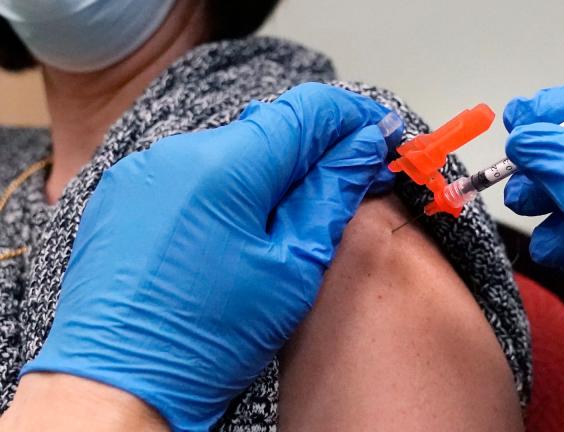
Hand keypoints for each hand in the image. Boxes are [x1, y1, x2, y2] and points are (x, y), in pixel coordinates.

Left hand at [21, 83, 396, 430]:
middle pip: (268, 128)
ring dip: (268, 171)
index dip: (352, 117)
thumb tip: (362, 147)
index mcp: (224, 166)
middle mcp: (177, 153)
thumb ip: (331, 194)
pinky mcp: (125, 194)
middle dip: (313, 150)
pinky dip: (225, 188)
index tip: (378, 133)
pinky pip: (191, 172)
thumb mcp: (293, 267)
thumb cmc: (205, 339)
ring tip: (285, 223)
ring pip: (231, 150)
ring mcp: (144, 172)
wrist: (119, 383)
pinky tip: (234, 232)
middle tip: (345, 183)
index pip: (307, 111)